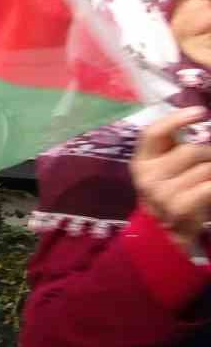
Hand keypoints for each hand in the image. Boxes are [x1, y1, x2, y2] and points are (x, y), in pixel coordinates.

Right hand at [132, 106, 210, 254]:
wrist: (167, 234)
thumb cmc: (172, 191)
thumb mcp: (164, 167)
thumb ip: (174, 146)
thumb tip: (200, 119)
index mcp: (141, 161)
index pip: (153, 133)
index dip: (176, 119)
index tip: (201, 112)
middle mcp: (146, 177)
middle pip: (190, 150)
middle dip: (209, 154)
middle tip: (207, 163)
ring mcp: (161, 194)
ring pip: (205, 167)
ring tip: (206, 180)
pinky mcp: (179, 209)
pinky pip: (209, 186)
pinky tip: (208, 190)